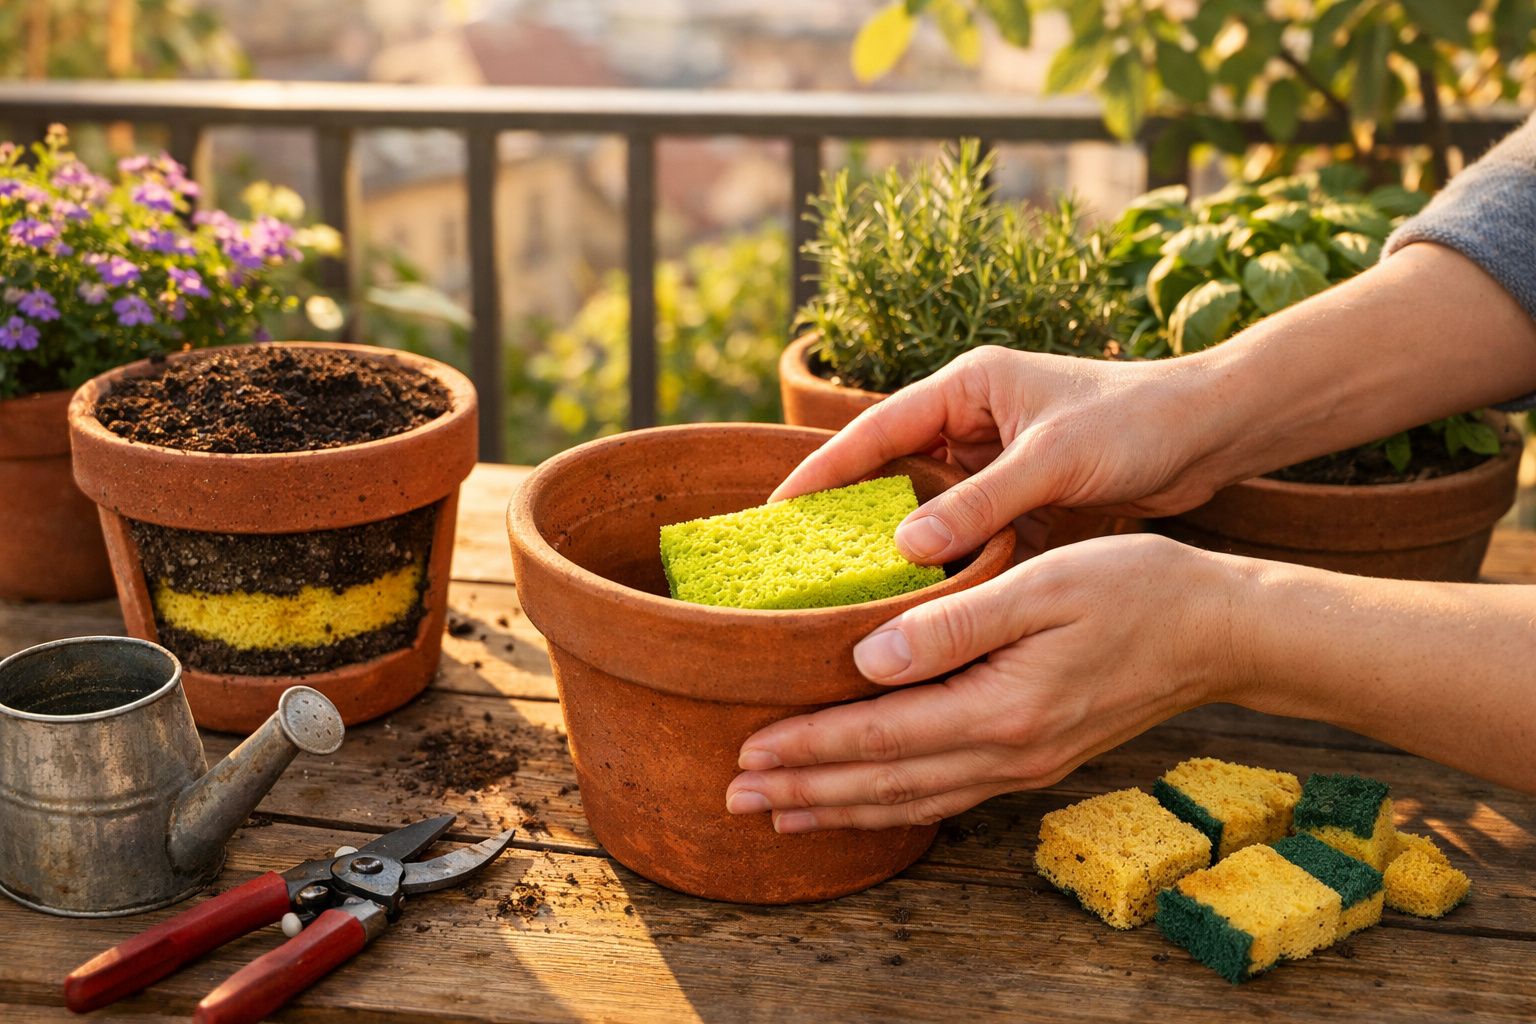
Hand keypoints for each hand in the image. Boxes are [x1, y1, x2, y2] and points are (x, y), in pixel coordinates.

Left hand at [725, 535, 1243, 831]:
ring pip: (911, 799)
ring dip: (840, 807)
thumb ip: (950, 625)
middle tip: (733, 799)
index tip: (745, 753)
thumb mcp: (1039, 587)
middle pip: (883, 782)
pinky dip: (894, 804)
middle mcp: (1007, 752)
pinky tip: (866, 802)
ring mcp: (1023, 764)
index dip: (806, 746)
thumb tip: (866, 657)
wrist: (1219, 631)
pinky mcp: (1036, 758)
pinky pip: (947, 795)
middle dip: (804, 791)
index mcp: (999, 709)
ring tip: (781, 814)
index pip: (877, 736)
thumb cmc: (1135, 590)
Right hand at [771, 346, 1235, 564]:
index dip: (823, 468)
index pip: (875, 429)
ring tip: (843, 589)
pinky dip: (944, 559)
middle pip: (889, 469)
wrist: (1209, 432)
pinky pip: (965, 529)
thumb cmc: (1135, 422)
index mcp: (968, 387)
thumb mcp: (1052, 459)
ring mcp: (995, 458)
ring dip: (894, 542)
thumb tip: (902, 548)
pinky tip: (917, 598)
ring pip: (924, 505)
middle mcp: (972, 419)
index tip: (778, 509)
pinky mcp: (1020, 493)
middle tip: (797, 560)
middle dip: (847, 511)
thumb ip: (981, 501)